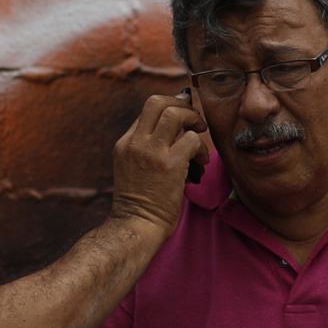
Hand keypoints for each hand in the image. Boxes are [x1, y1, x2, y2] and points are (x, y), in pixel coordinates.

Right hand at [108, 93, 207, 229]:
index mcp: (125, 143)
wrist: (136, 225)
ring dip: (194, 120)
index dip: (169, 108)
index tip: (184, 116)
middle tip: (194, 118)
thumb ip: (145, 149)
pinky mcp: (169, 164)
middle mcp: (135, 143)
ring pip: (175, 114)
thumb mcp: (131, 168)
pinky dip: (202, 148)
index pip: (147, 110)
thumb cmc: (139, 203)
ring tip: (200, 134)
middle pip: (157, 102)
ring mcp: (151, 152)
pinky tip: (202, 162)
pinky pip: (192, 140)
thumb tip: (173, 134)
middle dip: (181, 104)